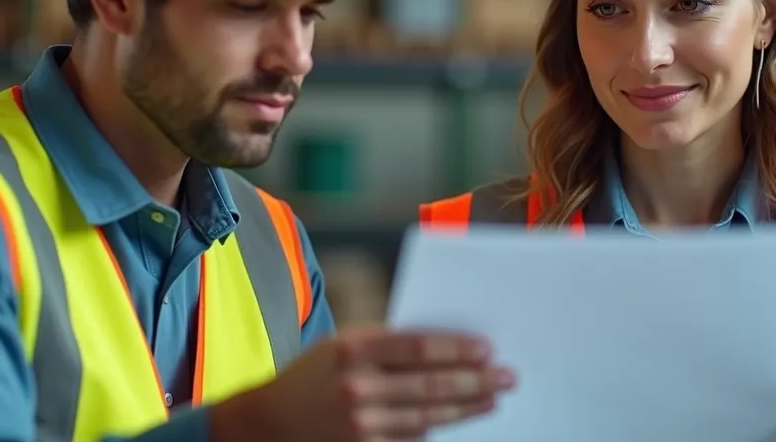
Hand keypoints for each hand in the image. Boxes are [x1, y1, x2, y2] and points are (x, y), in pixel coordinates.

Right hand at [212, 325, 514, 440]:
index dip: (458, 349)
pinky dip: (440, 427)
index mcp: (354, 349)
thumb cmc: (314, 375)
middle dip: (477, 380)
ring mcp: (362, 424)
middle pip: (432, 384)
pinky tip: (461, 417)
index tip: (487, 348)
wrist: (268, 423)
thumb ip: (387, 343)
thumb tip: (446, 345)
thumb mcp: (342, 345)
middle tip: (507, 375)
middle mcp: (358, 386)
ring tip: (493, 398)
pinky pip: (413, 437)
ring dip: (468, 407)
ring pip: (430, 415)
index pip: (419, 347)